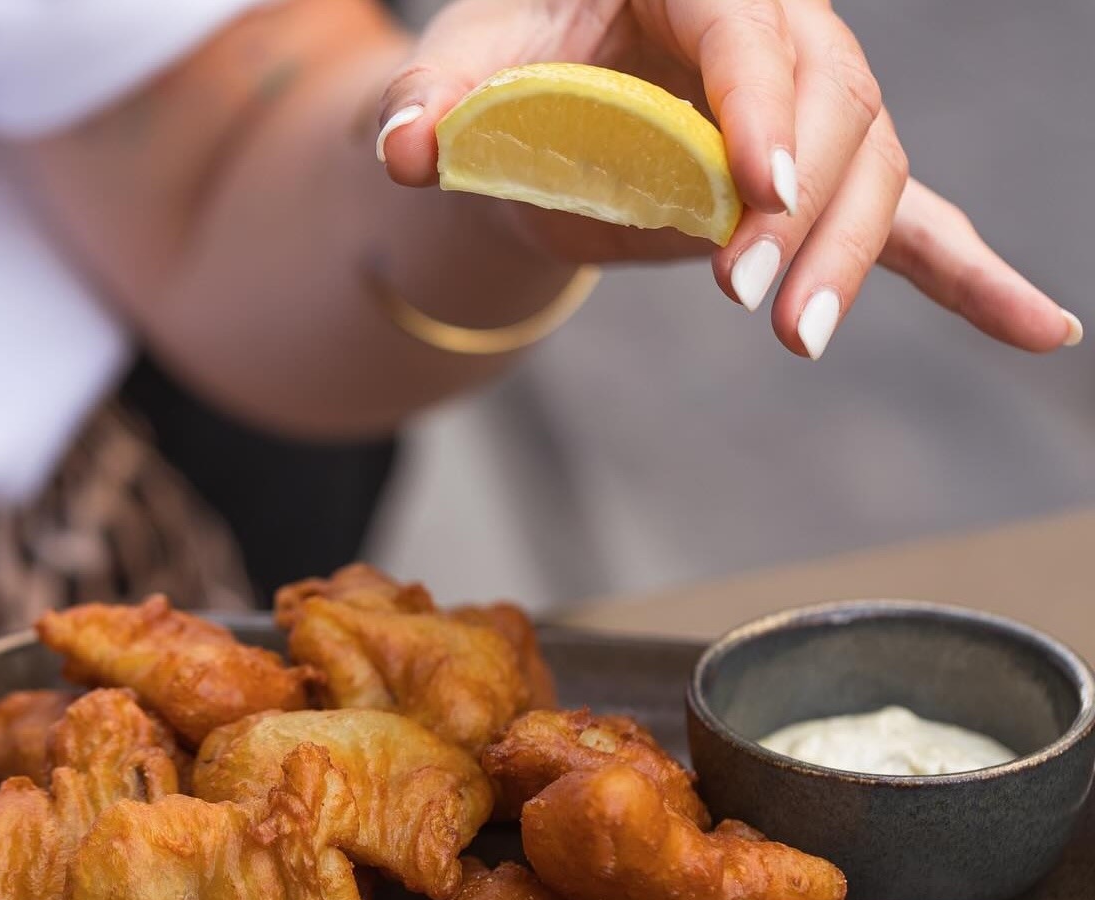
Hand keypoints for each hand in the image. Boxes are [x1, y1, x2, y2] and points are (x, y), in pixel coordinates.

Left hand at [376, 0, 1081, 357]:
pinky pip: (910, 219)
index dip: (761, 107)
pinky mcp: (811, 178)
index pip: (749, 29)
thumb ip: (432, 104)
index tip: (754, 194)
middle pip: (835, 104)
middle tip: (749, 300)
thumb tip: (400, 151)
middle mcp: (774, 30)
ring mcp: (808, 105)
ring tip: (797, 338)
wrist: (534, 115)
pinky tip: (1039, 330)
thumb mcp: (462, 74)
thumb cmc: (503, 72)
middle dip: (804, 207)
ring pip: (873, 167)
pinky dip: (970, 277)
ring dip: (845, 257)